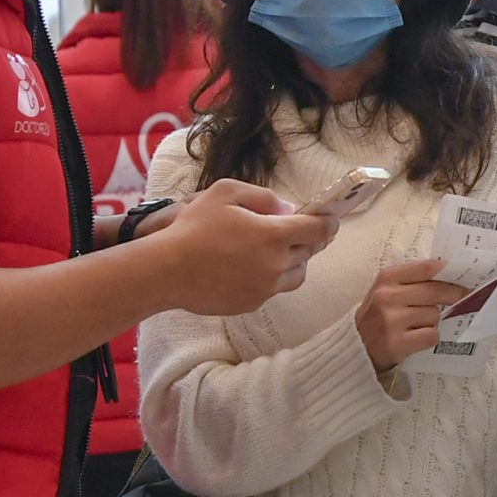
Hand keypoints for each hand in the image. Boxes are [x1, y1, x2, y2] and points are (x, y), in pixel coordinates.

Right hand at [156, 178, 337, 316]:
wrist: (166, 270)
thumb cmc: (193, 227)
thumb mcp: (226, 193)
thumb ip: (262, 197)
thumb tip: (287, 210)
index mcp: (274, 235)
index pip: (318, 230)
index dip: (327, 223)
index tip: (330, 219)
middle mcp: (276, 264)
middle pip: (309, 252)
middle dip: (308, 239)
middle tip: (302, 230)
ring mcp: (265, 287)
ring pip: (296, 274)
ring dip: (294, 261)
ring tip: (277, 250)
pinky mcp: (252, 303)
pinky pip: (273, 289)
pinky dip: (272, 277)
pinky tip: (253, 266)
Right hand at [357, 257, 472, 370]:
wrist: (355, 346)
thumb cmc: (377, 315)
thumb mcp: (386, 290)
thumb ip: (413, 281)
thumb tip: (451, 275)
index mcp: (386, 278)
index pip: (427, 268)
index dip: (450, 270)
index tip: (464, 273)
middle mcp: (387, 297)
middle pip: (435, 291)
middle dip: (454, 294)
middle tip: (464, 296)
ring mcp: (391, 321)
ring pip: (434, 315)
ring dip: (433, 321)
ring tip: (418, 324)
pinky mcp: (396, 343)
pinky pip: (431, 336)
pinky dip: (429, 338)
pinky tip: (416, 338)